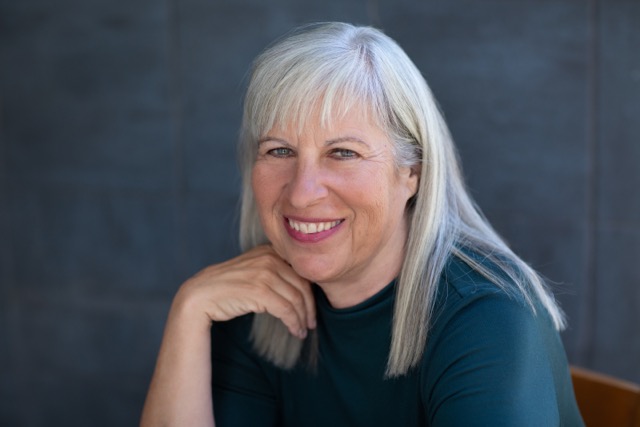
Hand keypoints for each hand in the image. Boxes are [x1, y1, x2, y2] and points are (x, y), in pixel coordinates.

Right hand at [175, 245, 315, 337]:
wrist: (201, 295)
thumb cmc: (229, 287)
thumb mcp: (254, 270)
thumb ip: (275, 271)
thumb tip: (302, 287)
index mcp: (270, 250)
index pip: (301, 271)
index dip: (311, 291)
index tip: (312, 307)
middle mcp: (269, 258)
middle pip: (302, 285)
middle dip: (310, 307)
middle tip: (311, 323)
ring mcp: (264, 272)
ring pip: (296, 299)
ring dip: (303, 318)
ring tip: (303, 330)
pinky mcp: (259, 290)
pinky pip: (286, 309)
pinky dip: (294, 322)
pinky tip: (295, 330)